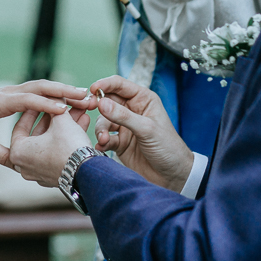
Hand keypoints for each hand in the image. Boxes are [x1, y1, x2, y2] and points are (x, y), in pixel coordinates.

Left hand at [0, 80, 90, 166]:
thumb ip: (0, 155)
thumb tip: (19, 166)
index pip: (26, 100)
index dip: (45, 104)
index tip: (65, 109)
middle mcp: (5, 93)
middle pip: (37, 86)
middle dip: (61, 90)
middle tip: (83, 94)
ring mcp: (11, 91)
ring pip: (40, 86)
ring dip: (61, 90)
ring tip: (83, 95)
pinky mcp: (15, 94)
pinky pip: (37, 91)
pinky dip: (53, 93)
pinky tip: (69, 100)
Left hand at [8, 107, 92, 187]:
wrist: (90, 173)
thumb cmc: (69, 145)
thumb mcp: (60, 119)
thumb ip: (55, 105)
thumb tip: (56, 95)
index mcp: (18, 152)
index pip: (21, 124)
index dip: (34, 108)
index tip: (42, 99)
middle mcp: (25, 166)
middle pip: (39, 133)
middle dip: (54, 117)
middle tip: (62, 105)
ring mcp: (39, 174)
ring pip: (50, 142)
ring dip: (63, 126)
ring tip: (78, 111)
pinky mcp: (54, 177)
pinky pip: (57, 153)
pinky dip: (67, 139)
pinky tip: (83, 123)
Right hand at [90, 75, 194, 191]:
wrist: (172, 176)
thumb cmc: (168, 147)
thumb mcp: (147, 129)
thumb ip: (123, 116)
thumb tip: (101, 102)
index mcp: (143, 99)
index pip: (119, 85)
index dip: (105, 84)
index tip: (92, 89)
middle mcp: (132, 110)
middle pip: (107, 101)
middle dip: (98, 106)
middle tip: (89, 110)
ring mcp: (124, 126)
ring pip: (103, 120)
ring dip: (101, 129)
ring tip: (104, 139)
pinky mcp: (119, 142)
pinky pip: (105, 137)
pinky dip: (102, 141)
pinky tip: (102, 147)